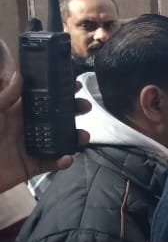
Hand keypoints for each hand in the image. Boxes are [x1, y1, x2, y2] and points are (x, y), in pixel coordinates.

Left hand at [0, 70, 89, 189]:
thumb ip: (3, 96)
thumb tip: (20, 75)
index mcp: (15, 111)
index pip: (41, 97)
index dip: (58, 89)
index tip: (73, 82)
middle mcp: (27, 126)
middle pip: (56, 115)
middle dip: (73, 110)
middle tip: (85, 107)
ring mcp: (31, 146)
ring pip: (60, 139)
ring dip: (74, 136)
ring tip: (83, 136)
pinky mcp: (32, 165)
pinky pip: (53, 163)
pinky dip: (63, 161)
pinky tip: (67, 158)